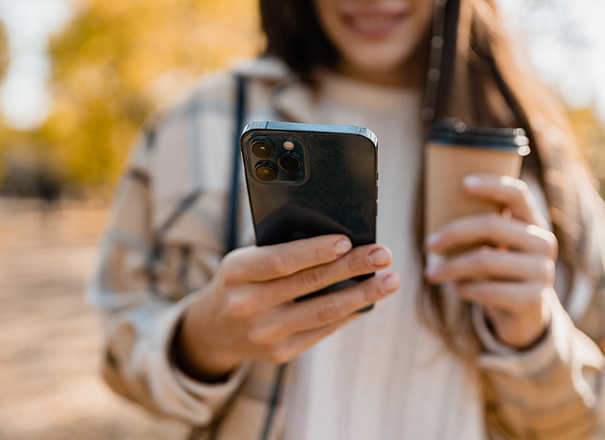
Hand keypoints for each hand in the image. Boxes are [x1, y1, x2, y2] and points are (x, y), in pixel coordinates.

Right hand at [174, 235, 399, 377]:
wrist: (215, 328)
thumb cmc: (241, 281)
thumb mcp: (246, 260)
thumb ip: (281, 250)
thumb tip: (339, 244)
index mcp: (236, 273)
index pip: (280, 261)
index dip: (314, 252)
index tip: (346, 240)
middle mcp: (247, 306)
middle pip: (309, 285)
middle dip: (351, 268)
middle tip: (383, 255)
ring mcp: (265, 334)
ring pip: (323, 312)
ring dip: (362, 295)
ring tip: (390, 280)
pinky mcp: (280, 353)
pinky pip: (322, 330)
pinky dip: (349, 313)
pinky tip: (368, 300)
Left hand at [424, 174, 557, 349]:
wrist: (525, 315)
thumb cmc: (500, 272)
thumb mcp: (496, 246)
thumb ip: (481, 229)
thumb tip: (438, 205)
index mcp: (533, 223)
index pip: (518, 194)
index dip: (492, 185)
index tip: (463, 182)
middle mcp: (543, 243)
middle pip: (492, 225)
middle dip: (453, 233)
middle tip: (428, 244)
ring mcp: (542, 272)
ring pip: (485, 259)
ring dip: (451, 267)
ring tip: (431, 273)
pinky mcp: (534, 300)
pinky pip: (488, 290)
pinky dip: (465, 289)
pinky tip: (457, 288)